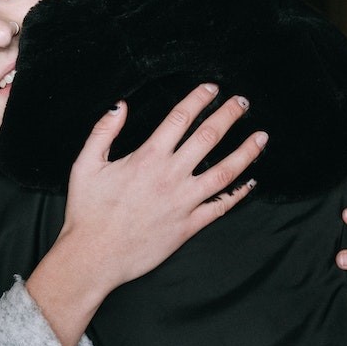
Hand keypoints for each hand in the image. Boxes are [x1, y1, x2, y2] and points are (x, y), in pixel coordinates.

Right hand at [26, 83, 267, 345]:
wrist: (94, 257)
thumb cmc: (87, 213)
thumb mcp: (85, 165)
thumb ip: (103, 131)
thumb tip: (121, 105)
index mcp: (147, 158)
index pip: (180, 118)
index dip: (198, 99)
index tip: (212, 88)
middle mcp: (170, 176)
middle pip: (208, 137)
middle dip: (229, 115)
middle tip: (243, 102)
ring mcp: (183, 202)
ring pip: (224, 171)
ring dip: (246, 152)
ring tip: (261, 137)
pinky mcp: (189, 226)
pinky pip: (221, 207)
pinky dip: (238, 194)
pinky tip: (250, 182)